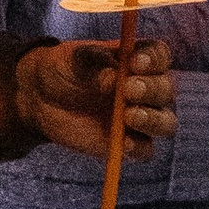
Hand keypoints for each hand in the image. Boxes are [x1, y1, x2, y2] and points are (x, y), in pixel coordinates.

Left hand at [14, 35, 175, 157]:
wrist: (42, 98)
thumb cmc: (65, 70)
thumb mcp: (75, 59)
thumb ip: (97, 63)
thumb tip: (113, 78)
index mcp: (139, 60)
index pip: (160, 57)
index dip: (154, 60)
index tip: (135, 63)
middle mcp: (147, 89)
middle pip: (166, 90)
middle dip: (151, 90)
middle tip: (127, 90)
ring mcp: (141, 118)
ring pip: (165, 122)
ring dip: (153, 119)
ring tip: (129, 116)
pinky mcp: (129, 144)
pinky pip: (145, 150)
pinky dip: (139, 147)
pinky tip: (124, 143)